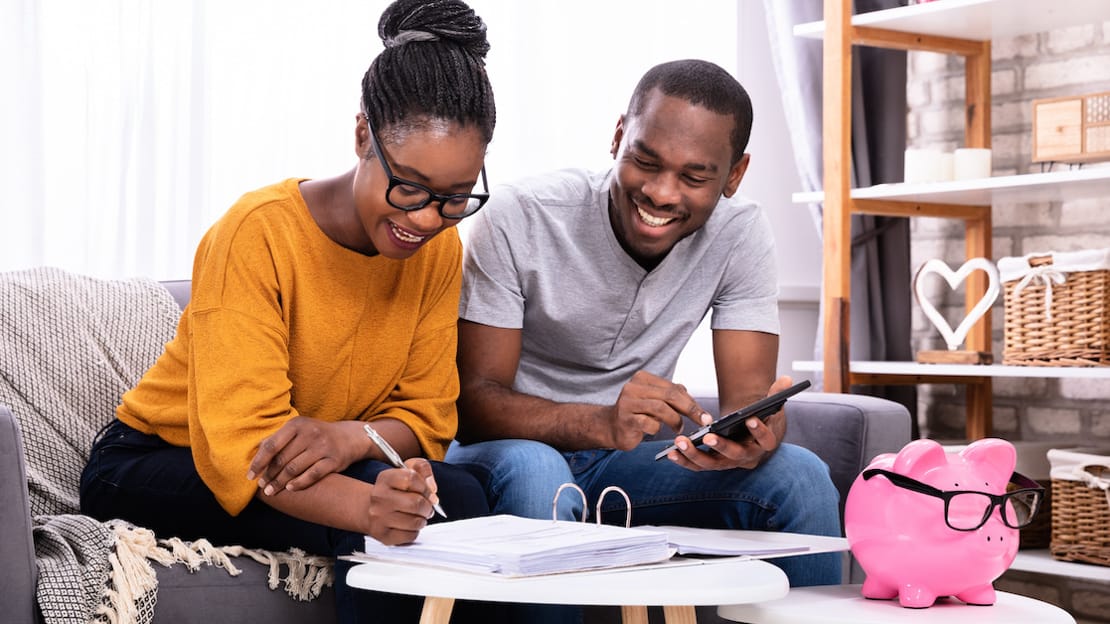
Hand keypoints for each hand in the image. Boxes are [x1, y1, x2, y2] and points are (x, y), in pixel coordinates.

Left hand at [248, 417, 361, 494]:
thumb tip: (256, 452)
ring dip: (280, 482)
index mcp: (297, 424)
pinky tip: (290, 489)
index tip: (250, 476)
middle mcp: (310, 433)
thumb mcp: (299, 430)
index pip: (272, 445)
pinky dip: (299, 483)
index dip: (259, 462)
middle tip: (262, 486)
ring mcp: (322, 447)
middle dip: (269, 475)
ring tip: (271, 491)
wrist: (350, 437)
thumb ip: (279, 439)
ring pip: (295, 469)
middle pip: (282, 459)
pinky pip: (312, 475)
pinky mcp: (333, 460)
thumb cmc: (317, 435)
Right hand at [366, 458, 440, 544]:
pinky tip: (409, 526)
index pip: (412, 478)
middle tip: (427, 507)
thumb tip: (432, 488)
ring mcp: (379, 517)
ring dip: (422, 520)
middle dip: (428, 506)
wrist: (372, 510)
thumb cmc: (396, 491)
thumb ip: (423, 469)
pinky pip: (411, 536)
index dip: (426, 487)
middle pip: (416, 503)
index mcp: (385, 478)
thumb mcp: (408, 471)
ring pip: (415, 522)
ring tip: (418, 516)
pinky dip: (415, 532)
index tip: (428, 493)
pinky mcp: (383, 535)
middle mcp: (379, 497)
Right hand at [605, 371, 712, 450]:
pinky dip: (657, 428)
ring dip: (675, 420)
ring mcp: (627, 402)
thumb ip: (671, 396)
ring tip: (678, 428)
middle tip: (702, 421)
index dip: (691, 402)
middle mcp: (633, 387)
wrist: (611, 427)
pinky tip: (655, 430)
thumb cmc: (637, 414)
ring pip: (661, 408)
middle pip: (669, 395)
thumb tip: (692, 399)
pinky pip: (649, 423)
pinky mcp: (625, 418)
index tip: (705, 415)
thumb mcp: (655, 401)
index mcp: (642, 378)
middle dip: (690, 409)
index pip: (673, 388)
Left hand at [662, 376, 791, 470]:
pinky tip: (670, 453)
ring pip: (711, 464)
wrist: (749, 432)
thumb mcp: (771, 406)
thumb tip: (787, 380)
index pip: (766, 440)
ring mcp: (728, 463)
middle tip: (709, 437)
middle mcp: (747, 457)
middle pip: (735, 455)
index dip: (760, 431)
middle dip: (721, 447)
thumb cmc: (759, 418)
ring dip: (695, 455)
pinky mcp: (712, 464)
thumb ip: (777, 393)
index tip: (751, 419)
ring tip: (680, 442)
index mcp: (764, 443)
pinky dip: (684, 461)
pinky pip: (697, 466)